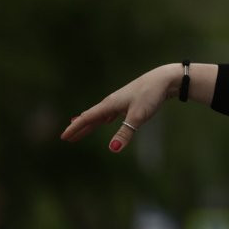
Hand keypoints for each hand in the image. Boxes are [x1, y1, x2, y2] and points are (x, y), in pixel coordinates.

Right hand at [61, 63, 207, 152]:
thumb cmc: (150, 95)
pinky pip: (112, 112)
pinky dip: (105, 118)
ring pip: (101, 114)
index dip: (75, 128)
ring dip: (91, 123)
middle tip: (68, 138)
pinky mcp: (130, 101)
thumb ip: (125, 133)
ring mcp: (121, 101)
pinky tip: (107, 120)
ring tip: (82, 129)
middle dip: (80, 128)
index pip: (87, 118)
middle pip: (92, 117)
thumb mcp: (138, 117)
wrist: (165, 79)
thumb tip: (113, 149)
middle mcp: (112, 102)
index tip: (63, 137)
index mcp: (110, 105)